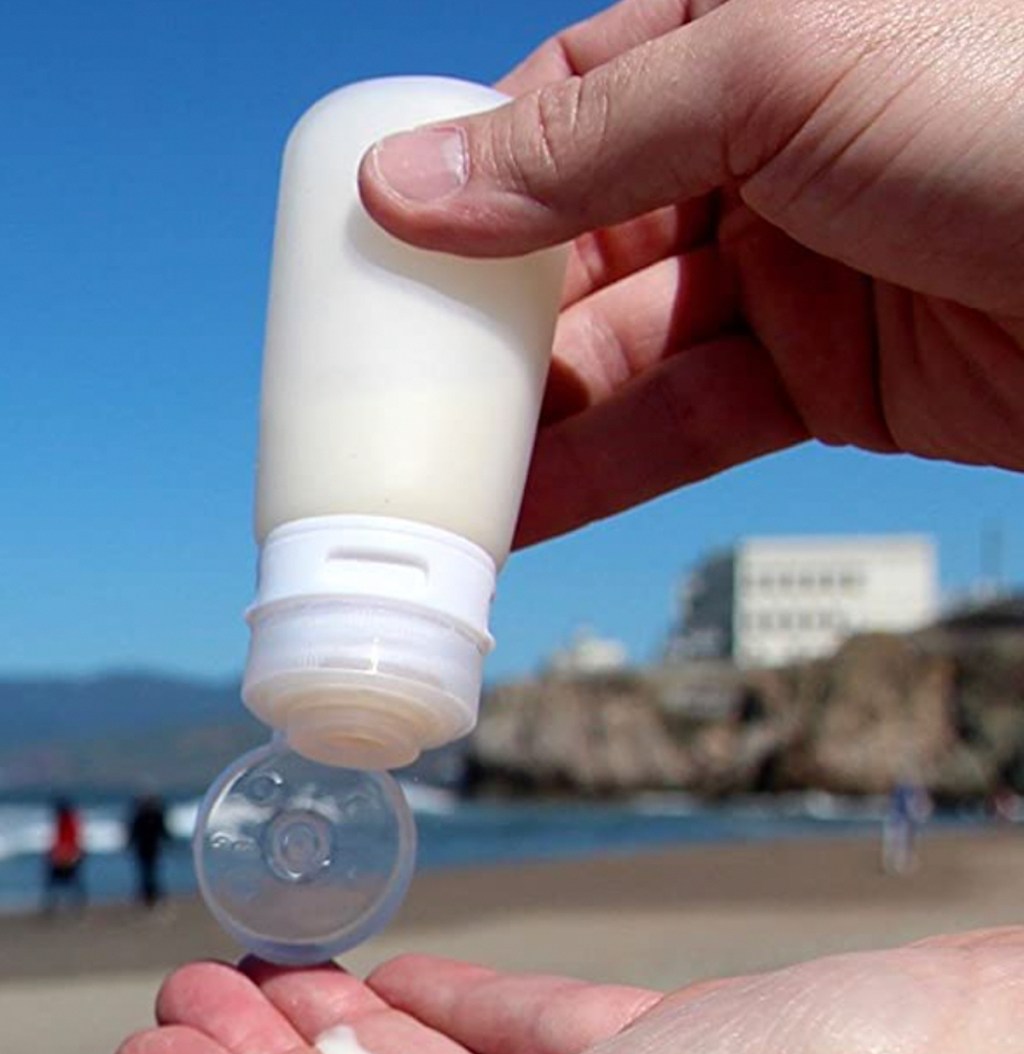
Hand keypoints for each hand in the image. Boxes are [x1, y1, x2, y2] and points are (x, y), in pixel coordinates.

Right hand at [358, 0, 1023, 545]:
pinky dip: (606, 469)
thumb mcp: (773, 74)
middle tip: (393, 393)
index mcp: (739, 37)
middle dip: (491, 327)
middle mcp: (756, 155)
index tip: (386, 251)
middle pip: (580, 248)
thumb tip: (409, 182)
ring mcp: (787, 275)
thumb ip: (586, 139)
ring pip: (625, 353)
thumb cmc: (1006, 110)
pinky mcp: (822, 383)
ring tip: (434, 478)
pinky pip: (686, 424)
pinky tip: (524, 510)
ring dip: (534, 421)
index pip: (568, 103)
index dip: (472, 178)